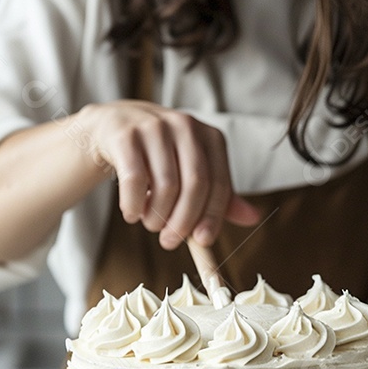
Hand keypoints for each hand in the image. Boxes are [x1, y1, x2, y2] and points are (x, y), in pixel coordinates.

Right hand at [81, 100, 260, 247]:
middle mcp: (185, 126)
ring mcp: (154, 127)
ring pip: (166, 185)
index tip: (203, 241)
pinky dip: (133, 205)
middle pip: (195, 184)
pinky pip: (135, 180)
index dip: (213, 216)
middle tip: (170, 242)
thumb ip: (220, 197)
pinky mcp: (125, 135)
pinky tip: (132, 213)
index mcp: (210, 137)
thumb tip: (253, 218)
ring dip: (156, 216)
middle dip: (184, 221)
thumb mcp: (193, 171)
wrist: (114, 126)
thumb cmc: (160, 156)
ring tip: (150, 224)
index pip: (219, 183)